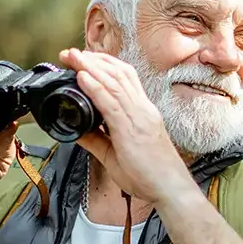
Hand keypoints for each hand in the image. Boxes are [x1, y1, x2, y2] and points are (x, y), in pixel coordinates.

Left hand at [58, 48, 198, 205]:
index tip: (84, 59)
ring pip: (114, 82)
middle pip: (118, 73)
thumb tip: (76, 130)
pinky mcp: (132, 130)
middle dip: (93, 60)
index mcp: (143, 112)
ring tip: (72, 57)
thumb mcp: (116, 155)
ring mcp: (139, 117)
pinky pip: (111, 103)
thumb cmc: (151, 176)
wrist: (171, 190)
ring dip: (90, 67)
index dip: (104, 64)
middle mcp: (143, 110)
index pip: (125, 78)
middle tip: (71, 52)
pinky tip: (82, 77)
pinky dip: (95, 87)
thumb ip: (96, 140)